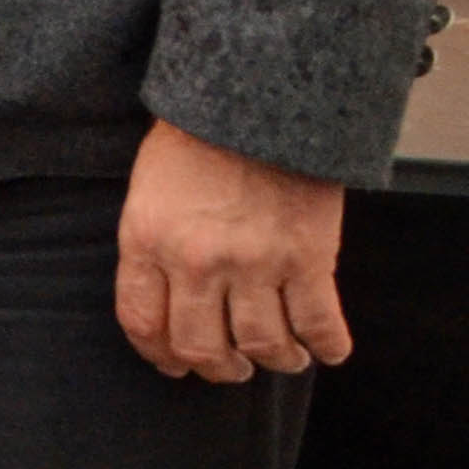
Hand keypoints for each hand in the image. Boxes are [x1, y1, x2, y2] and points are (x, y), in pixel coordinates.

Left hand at [116, 118, 350, 381]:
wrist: (253, 99)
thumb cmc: (195, 140)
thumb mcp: (147, 192)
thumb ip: (152, 247)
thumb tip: (166, 304)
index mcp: (146, 240)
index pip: (142, 322)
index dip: (159, 355)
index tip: (174, 364)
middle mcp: (196, 260)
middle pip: (200, 347)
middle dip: (218, 369)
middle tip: (233, 368)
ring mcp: (254, 261)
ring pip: (262, 345)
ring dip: (275, 360)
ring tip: (282, 357)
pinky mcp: (307, 257)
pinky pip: (319, 324)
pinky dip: (327, 346)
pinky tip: (326, 349)